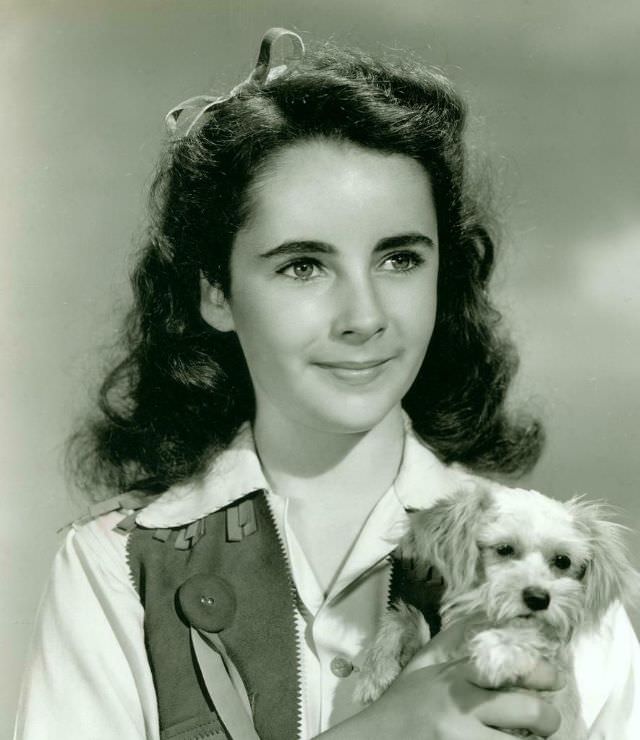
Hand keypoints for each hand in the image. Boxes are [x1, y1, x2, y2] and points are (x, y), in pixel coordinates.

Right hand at [319, 657, 560, 738]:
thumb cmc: (401, 704)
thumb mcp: (423, 666)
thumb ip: (450, 642)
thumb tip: (486, 617)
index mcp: (456, 678)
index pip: (512, 668)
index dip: (541, 673)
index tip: (553, 680)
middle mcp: (462, 709)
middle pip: (531, 711)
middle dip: (548, 719)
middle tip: (547, 723)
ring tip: (528, 739)